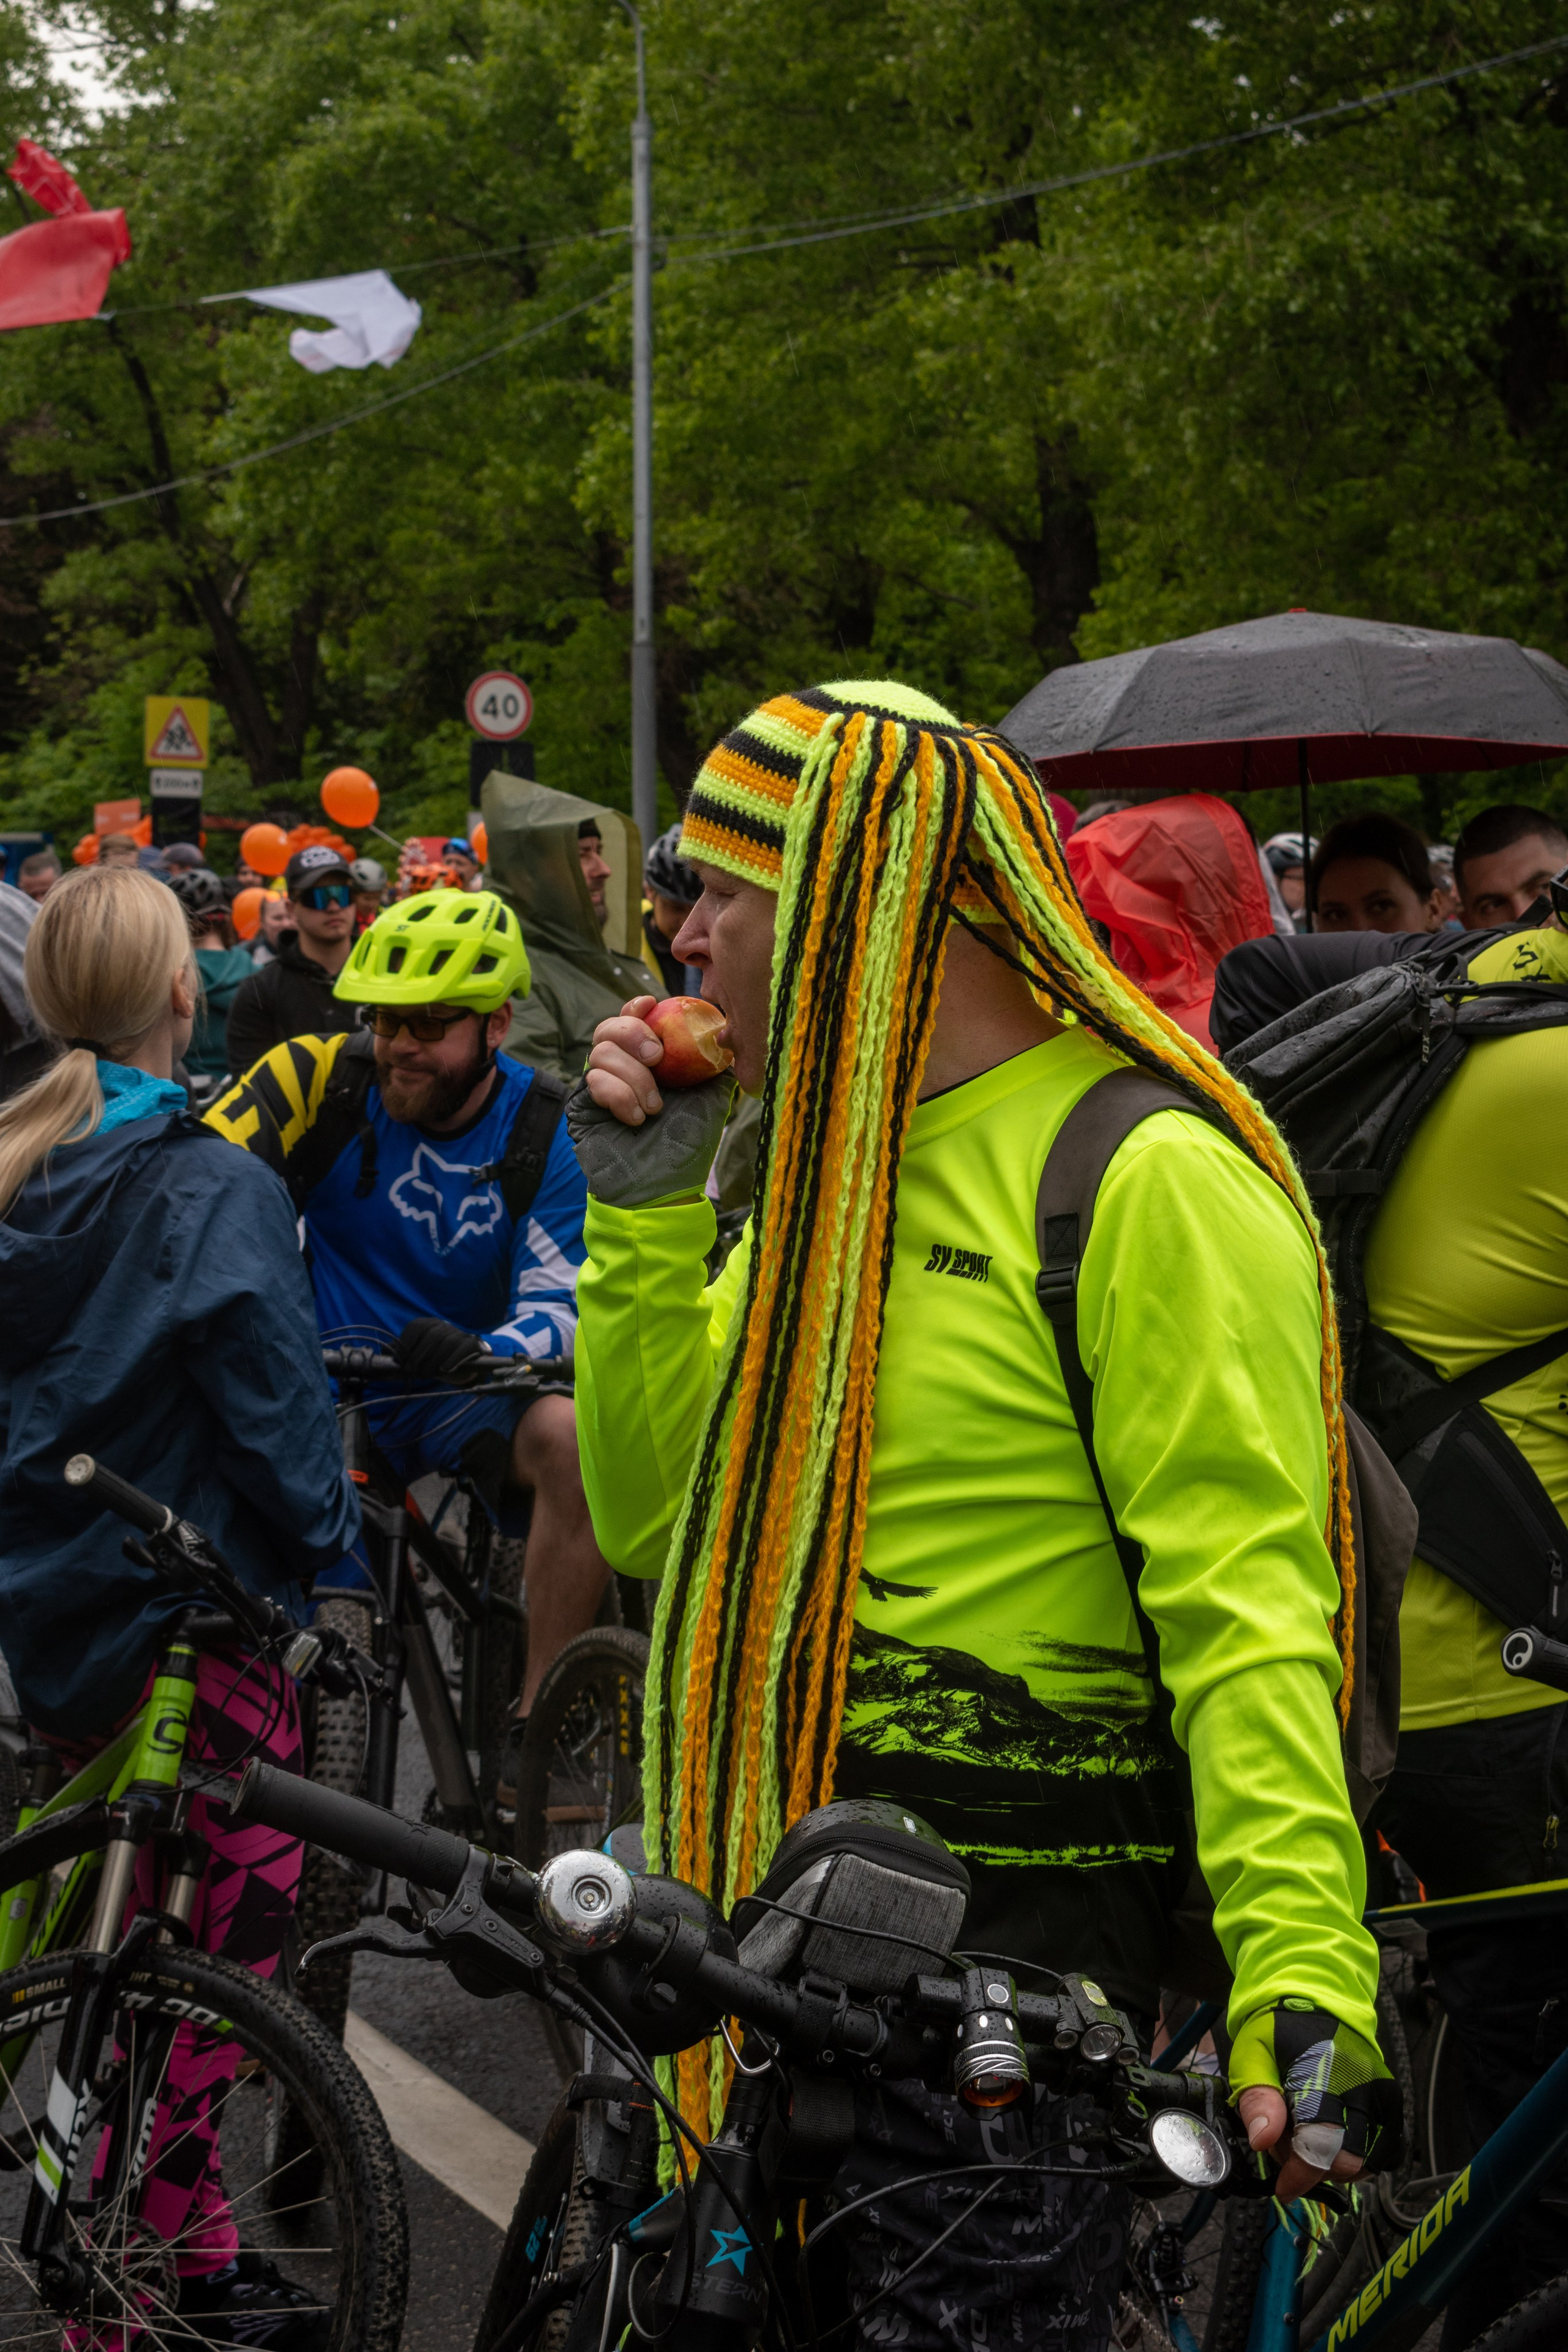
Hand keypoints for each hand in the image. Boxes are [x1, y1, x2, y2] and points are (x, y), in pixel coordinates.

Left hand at [392, 1317, 489, 1387]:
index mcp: (429, 1324)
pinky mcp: (473, 1344)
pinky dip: (454, 1359)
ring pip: (448, 1342)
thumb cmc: (435, 1359)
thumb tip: (385, 1353)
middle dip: (418, 1355)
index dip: (406, 1343)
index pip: (416, 1327)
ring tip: (426, 1375)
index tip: (400, 1360)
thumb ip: (404, 1353)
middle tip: (411, 1371)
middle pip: (431, 1335)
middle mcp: (445, 1326)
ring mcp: (460, 1334)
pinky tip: (445, 1369)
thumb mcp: (418, 1355)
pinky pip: (464, 1348)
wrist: (462, 1365)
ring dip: (434, 1360)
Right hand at [566, 1010, 733, 1208]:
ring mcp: (600, 1088)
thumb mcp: (712, 1098)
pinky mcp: (583, 1108)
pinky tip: (636, 1119)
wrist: (665, 1187)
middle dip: (633, 1034)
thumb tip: (721, 1033)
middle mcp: (621, 1069)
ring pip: (600, 1053)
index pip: (631, 1019)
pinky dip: (619, 1096)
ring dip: (633, 1078)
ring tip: (654, 1108)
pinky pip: (593, 1082)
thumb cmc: (688, 1146)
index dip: (636, 1008)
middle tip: (656, 1058)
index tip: (651, 1004)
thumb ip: (713, 1064)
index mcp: (648, 1061)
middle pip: (608, 1028)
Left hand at [1230, 2003, 1400, 2203]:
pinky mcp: (1392, 2100)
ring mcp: (1382, 2093)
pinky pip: (1387, 2150)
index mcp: (1324, 2072)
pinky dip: (1360, 2157)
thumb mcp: (1251, 2056)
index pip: (1321, 2144)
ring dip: (1336, 2165)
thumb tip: (1263, 2141)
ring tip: (1308, 2138)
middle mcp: (1362, 2085)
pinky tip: (1334, 2140)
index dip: (1300, 2175)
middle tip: (1289, 2148)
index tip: (1284, 2187)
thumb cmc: (1277, 2031)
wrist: (1314, 1999)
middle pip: (1348, 2161)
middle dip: (1315, 2168)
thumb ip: (1256, 2097)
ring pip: (1369, 2161)